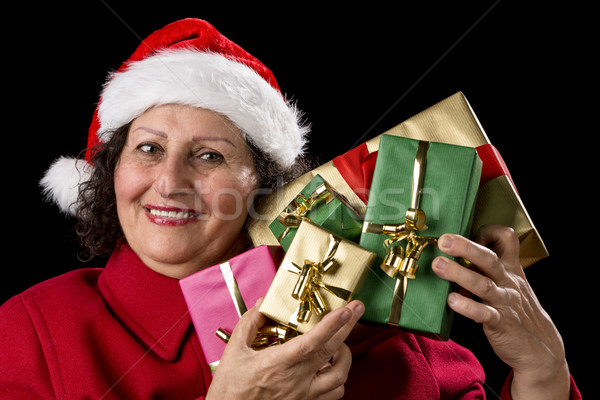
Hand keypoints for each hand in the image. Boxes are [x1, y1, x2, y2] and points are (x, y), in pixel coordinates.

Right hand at [206, 298, 364, 399]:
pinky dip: (339, 378)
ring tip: (342, 341)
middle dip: (348, 327)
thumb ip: (250, 323)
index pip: (312, 342)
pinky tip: (331, 367)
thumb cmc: (230, 388)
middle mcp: (296, 381)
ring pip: (339, 376)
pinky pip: (333, 394)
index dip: (332, 324)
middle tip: (356, 310)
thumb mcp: (234, 350)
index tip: (346, 309)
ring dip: (346, 355)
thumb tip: (264, 304)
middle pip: (333, 352)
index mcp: (278, 364)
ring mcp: (303, 395)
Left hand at [431, 224, 569, 399]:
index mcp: (510, 269)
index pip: (507, 239)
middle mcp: (508, 282)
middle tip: (444, 240)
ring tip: (438, 265)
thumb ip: (489, 269)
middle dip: (465, 247)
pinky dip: (467, 306)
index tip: (469, 233)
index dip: (489, 231)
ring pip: (483, 284)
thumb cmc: (518, 312)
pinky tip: (451, 301)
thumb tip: (457, 256)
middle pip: (489, 258)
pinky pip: (483, 313)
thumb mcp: (510, 284)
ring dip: (458, 274)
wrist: (542, 350)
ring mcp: (505, 302)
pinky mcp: (500, 323)